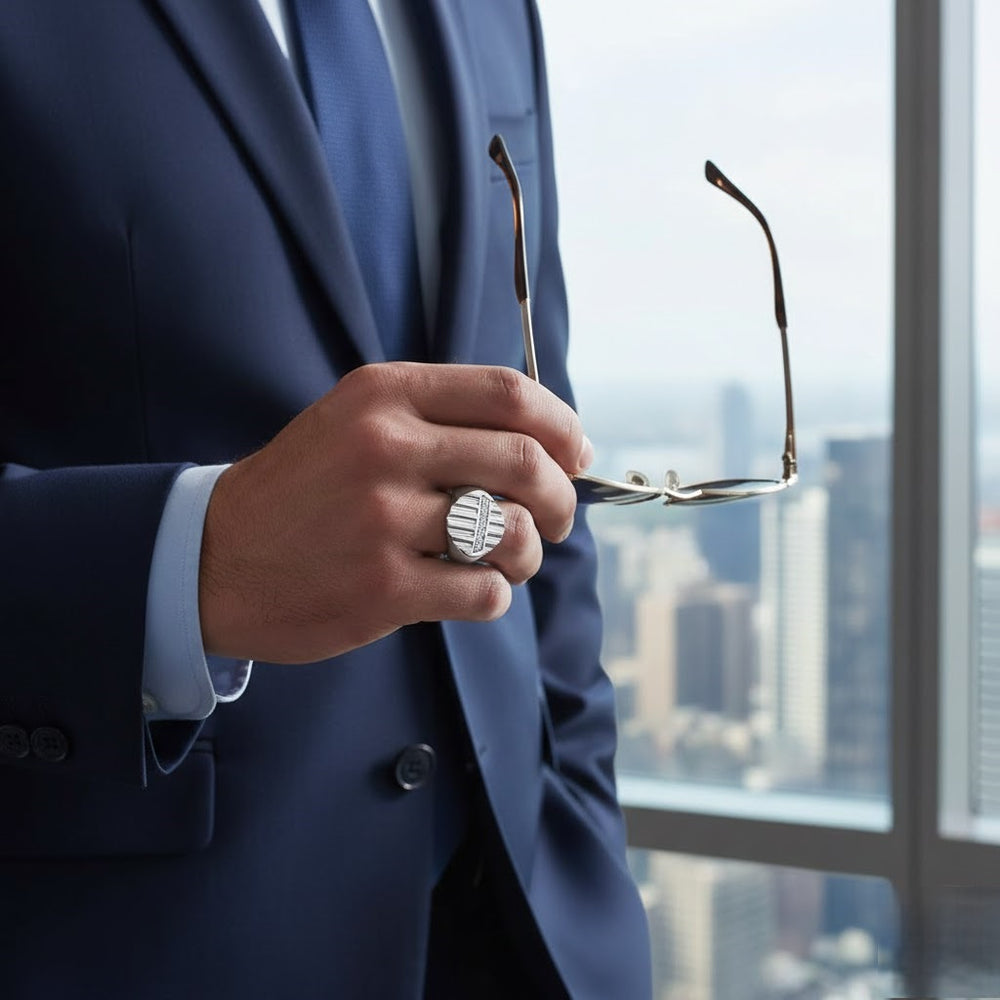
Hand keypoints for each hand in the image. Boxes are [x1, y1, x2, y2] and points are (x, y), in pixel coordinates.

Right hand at [199, 363, 591, 662]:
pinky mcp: (382, 586)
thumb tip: (551, 448)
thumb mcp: (356, 422)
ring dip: (528, 553)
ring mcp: (383, 518)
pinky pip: (484, 591)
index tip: (576, 453)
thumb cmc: (305, 489)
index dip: (562, 425)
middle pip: (525, 461)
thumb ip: (440, 421)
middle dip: (561, 497)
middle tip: (555, 518)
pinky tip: (469, 590)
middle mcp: (385, 447)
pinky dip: (494, 594)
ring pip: (512, 531)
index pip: (509, 392)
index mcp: (384, 395)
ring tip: (507, 559)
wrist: (213, 556)